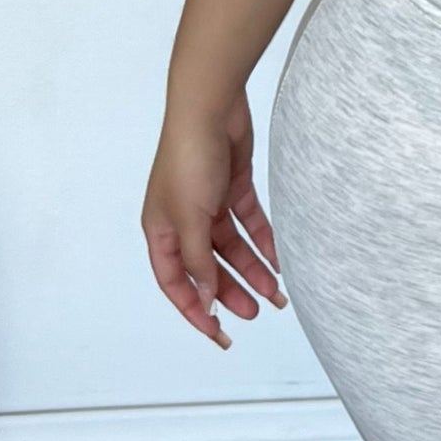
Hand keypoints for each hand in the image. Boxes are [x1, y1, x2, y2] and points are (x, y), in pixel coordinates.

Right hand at [142, 87, 286, 345]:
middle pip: (208, 267)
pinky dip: (264, 242)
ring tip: (276, 295)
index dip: (195, 309)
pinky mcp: (234, 187)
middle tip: (257, 312)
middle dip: (231, 291)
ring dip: (253, 270)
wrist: (211, 106)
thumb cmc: (189, 159)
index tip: (218, 333)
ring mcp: (209, 204)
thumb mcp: (190, 218)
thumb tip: (205, 300)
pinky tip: (280, 261)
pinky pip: (250, 224)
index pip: (175, 282)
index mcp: (160, 230)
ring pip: (233, 248)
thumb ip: (198, 261)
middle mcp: (183, 221)